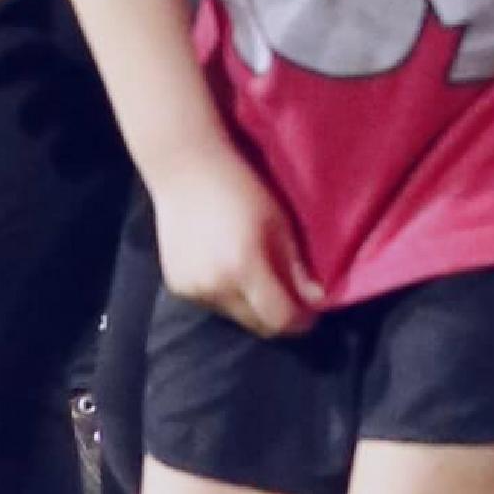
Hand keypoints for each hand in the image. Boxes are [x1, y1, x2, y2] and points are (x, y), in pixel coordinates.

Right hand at [150, 142, 317, 339]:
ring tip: (252, 276)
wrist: (184, 168)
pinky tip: (224, 267)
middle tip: (286, 295)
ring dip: (250, 305)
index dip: (302, 320)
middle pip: (258, 325)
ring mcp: (192, 288)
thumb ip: (297, 268)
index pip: (281, 320)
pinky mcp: (176, 285)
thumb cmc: (239, 187)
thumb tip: (316, 300)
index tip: (310, 310)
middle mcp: (216, 286)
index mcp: (244, 269)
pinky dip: (225, 295)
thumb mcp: (279, 223)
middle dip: (277, 315)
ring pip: (235, 316)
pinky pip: (212, 303)